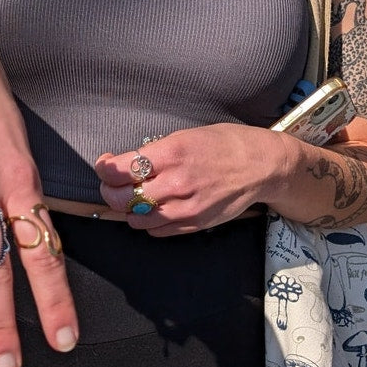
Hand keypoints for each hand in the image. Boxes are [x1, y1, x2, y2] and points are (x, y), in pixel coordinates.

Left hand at [94, 124, 287, 237]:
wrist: (262, 166)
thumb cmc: (226, 144)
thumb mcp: (186, 135)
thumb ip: (155, 152)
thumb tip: (126, 164)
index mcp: (171, 153)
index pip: (119, 170)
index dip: (104, 168)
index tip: (105, 164)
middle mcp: (176, 183)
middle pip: (121, 199)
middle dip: (109, 191)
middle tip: (114, 183)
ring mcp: (185, 208)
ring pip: (136, 219)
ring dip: (128, 209)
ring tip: (135, 196)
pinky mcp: (195, 224)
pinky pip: (157, 231)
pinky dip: (148, 222)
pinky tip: (155, 207)